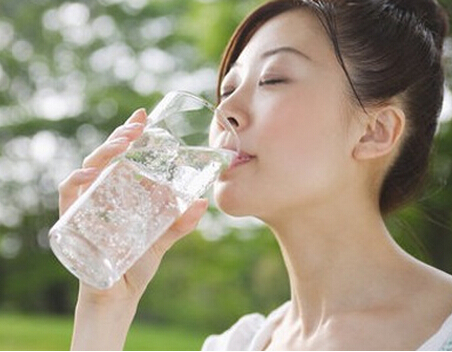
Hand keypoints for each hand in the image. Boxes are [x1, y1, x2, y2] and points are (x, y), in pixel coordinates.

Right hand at [58, 108, 207, 302]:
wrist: (120, 293)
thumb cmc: (138, 263)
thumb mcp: (164, 238)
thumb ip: (181, 222)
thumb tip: (202, 203)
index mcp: (124, 191)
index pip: (126, 155)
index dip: (131, 133)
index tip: (144, 115)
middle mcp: (105, 192)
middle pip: (108, 155)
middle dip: (121, 135)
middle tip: (137, 125)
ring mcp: (89, 203)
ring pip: (89, 166)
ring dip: (103, 151)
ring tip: (122, 142)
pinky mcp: (74, 218)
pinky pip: (69, 192)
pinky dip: (77, 179)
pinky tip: (92, 173)